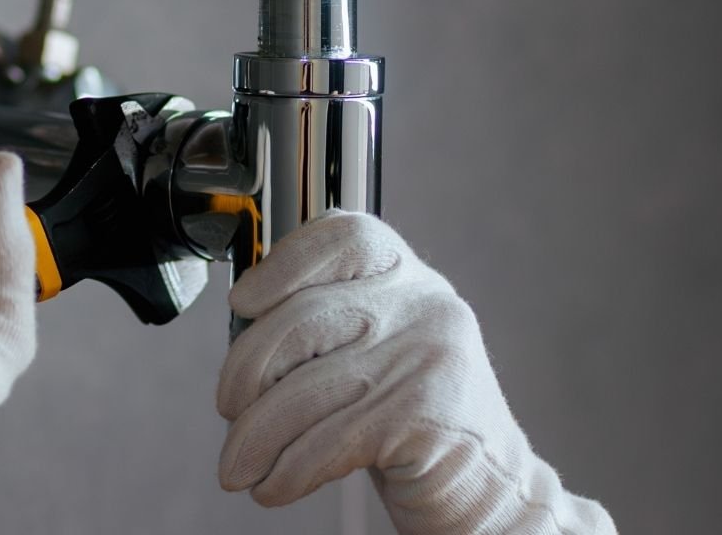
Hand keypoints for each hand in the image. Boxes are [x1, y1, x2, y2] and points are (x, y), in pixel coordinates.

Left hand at [216, 211, 615, 534]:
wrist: (491, 485)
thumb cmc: (413, 415)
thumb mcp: (376, 346)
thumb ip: (324, 320)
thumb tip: (239, 331)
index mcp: (407, 274)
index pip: (341, 236)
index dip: (282, 263)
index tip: (243, 303)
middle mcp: (424, 304)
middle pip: (303, 319)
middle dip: (247, 371)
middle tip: (229, 409)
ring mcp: (428, 357)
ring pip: (306, 389)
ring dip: (256, 437)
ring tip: (239, 466)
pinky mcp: (425, 417)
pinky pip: (329, 441)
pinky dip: (289, 470)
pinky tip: (275, 485)